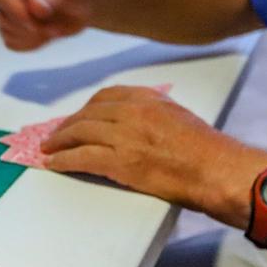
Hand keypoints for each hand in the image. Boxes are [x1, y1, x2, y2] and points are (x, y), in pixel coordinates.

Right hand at [0, 0, 98, 50]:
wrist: (86, 1)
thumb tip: (33, 7)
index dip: (15, 11)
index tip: (34, 23)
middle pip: (2, 16)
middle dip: (28, 27)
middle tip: (54, 27)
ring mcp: (11, 10)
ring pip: (6, 32)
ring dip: (32, 37)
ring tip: (54, 30)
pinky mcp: (16, 27)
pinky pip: (12, 43)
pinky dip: (29, 45)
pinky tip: (46, 36)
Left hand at [41, 86, 265, 212]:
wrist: (217, 170)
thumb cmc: (207, 150)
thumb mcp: (179, 116)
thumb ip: (155, 113)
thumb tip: (137, 123)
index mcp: (148, 99)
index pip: (106, 96)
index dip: (87, 108)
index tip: (78, 116)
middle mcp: (133, 111)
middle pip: (88, 113)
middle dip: (68, 124)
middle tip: (56, 134)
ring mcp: (125, 135)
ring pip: (80, 132)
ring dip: (59, 141)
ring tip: (48, 148)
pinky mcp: (120, 161)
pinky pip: (81, 157)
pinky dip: (63, 160)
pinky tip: (53, 164)